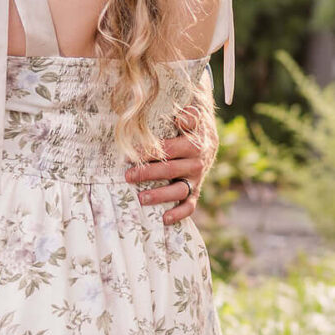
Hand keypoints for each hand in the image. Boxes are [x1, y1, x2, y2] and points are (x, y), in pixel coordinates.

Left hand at [125, 99, 217, 226]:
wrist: (206, 140)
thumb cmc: (189, 128)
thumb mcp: (192, 117)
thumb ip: (190, 116)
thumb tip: (183, 117)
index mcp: (194, 143)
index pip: (169, 149)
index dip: (149, 152)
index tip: (130, 154)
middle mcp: (197, 162)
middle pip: (170, 170)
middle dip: (147, 173)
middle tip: (128, 176)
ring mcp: (196, 179)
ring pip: (179, 190)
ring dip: (160, 195)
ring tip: (141, 198)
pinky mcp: (195, 191)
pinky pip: (189, 205)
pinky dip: (179, 213)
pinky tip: (164, 219)